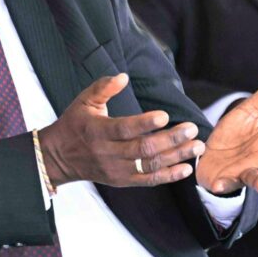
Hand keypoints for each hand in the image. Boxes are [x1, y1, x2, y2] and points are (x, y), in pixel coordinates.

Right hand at [38, 73, 203, 187]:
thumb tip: (124, 76)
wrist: (59, 157)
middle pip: (143, 148)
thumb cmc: (75, 124)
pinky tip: (187, 168)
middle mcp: (108, 153)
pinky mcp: (123, 180)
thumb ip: (103, 87)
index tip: (165, 115)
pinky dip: (169, 175)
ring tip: (197, 146)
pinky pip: (149, 180)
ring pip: (151, 165)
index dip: (145, 123)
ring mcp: (117, 170)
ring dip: (177, 156)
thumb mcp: (83, 101)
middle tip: (192, 128)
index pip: (124, 128)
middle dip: (171, 139)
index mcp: (98, 131)